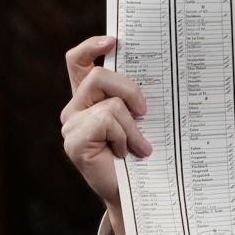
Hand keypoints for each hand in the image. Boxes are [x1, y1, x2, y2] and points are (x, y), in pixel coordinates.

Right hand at [60, 35, 151, 234]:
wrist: (138, 193)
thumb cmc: (143, 155)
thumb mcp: (142, 120)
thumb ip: (137, 98)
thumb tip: (162, 71)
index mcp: (89, 98)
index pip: (78, 62)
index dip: (91, 47)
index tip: (114, 41)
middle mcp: (76, 108)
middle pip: (99, 76)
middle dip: (130, 89)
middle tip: (147, 112)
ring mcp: (72, 125)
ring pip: (109, 103)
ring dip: (132, 125)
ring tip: (141, 146)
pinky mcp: (73, 141)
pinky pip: (106, 120)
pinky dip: (125, 136)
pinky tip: (128, 153)